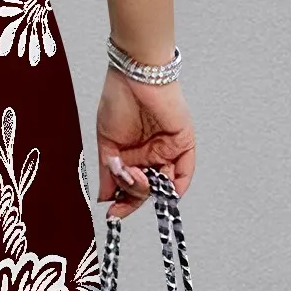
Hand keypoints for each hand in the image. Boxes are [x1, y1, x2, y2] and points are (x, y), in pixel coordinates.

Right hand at [96, 67, 195, 220]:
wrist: (135, 76)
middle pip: (147, 189)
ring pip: (162, 183)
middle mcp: (150, 154)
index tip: (114, 214)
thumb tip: (105, 196)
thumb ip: (108, 173)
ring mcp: (167, 150)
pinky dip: (176, 186)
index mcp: (132, 154)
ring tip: (134, 176)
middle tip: (123, 195)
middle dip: (134, 197)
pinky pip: (185, 172)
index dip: (123, 203)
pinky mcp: (183, 143)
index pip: (130, 186)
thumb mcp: (106, 143)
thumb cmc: (118, 100)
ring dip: (147, 188)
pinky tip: (164, 190)